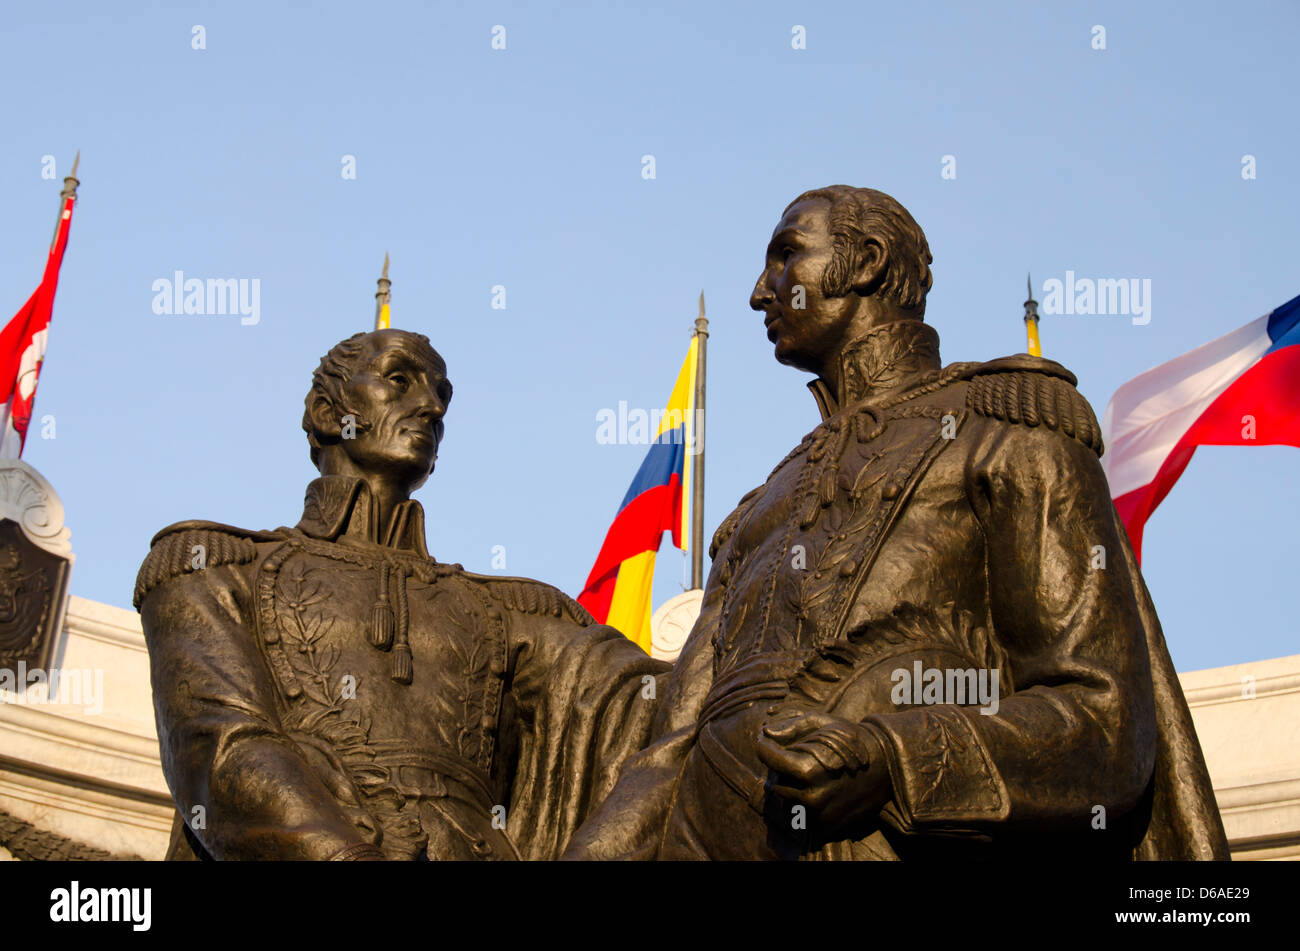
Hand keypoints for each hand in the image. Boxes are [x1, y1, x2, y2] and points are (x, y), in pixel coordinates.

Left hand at [755, 708, 892, 837]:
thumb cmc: (853, 740)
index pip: (769, 760)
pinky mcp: (826, 827)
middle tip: (796, 759)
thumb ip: (791, 727)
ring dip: (794, 788)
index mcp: (807, 770)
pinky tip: (821, 789)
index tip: (766, 745)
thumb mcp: (823, 723)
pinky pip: (803, 815)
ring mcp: (819, 815)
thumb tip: (765, 734)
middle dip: (782, 770)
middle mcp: (811, 798)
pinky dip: (807, 803)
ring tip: (812, 774)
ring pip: (788, 800)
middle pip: (777, 783)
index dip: (766, 749)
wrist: (888, 766)